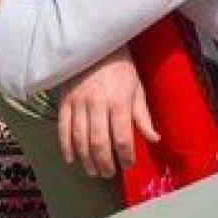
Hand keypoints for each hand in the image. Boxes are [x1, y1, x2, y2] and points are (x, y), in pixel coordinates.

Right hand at [57, 51, 159, 178]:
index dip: (126, 156)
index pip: (122, 138)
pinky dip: (66, 146)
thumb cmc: (120, 67)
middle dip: (105, 163)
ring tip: (92, 171)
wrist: (94, 44)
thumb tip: (154, 139)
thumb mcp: (137, 88)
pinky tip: (72, 158)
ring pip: (80, 138)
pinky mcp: (65, 100)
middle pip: (100, 143)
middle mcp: (98, 104)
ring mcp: (79, 102)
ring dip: (86, 159)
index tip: (128, 164)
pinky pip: (63, 128)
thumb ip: (143, 116)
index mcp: (119, 102)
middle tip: (108, 173)